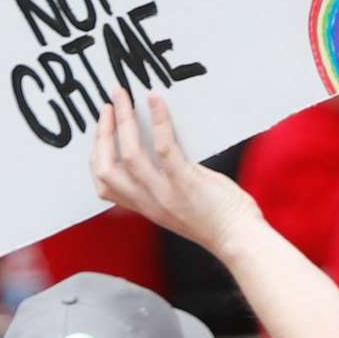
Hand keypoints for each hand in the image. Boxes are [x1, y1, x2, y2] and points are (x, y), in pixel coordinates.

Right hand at [91, 89, 261, 252]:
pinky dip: (159, 120)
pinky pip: (164, 147)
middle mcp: (148, 201)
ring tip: (123, 97)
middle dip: (102, 133)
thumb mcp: (178, 208)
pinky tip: (156, 101)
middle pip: (107, 167)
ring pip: (129, 154)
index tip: (101, 131)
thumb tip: (163, 154)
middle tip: (108, 105)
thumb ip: (164, 188)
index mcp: (145, 207)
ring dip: (122, 121)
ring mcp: (165, 192)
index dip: (97, 155)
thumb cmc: (219, 222)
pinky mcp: (186, 182)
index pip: (104, 185)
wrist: (240, 240)